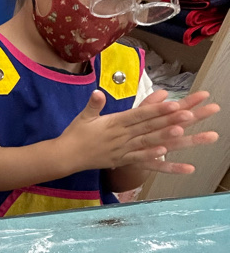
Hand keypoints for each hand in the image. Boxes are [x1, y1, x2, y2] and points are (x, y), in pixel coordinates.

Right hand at [59, 88, 218, 174]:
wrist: (65, 156)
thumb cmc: (75, 134)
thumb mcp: (84, 116)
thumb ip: (94, 104)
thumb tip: (98, 92)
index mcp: (113, 123)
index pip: (138, 115)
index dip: (156, 109)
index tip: (173, 104)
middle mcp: (120, 136)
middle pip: (147, 127)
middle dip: (168, 120)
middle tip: (188, 114)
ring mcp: (121, 149)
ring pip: (146, 142)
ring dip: (164, 137)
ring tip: (181, 132)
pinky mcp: (120, 160)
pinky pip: (138, 159)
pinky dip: (151, 156)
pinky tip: (164, 153)